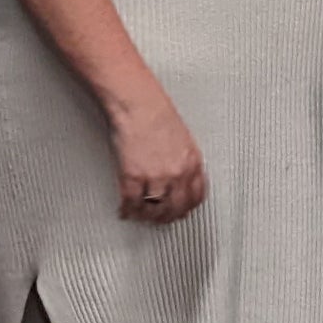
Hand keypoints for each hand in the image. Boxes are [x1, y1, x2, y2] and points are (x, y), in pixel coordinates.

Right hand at [107, 88, 205, 224]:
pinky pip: (131, 202)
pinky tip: (125, 210)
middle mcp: (177, 173)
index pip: (197, 196)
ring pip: (154, 209)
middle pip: (176, 208)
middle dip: (167, 217)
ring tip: (140, 216)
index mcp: (192, 162)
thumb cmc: (155, 112)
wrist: (136, 103)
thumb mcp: (183, 137)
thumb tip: (180, 177)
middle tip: (160, 219)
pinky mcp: (133, 176)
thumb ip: (184, 160)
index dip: (188, 207)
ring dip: (146, 216)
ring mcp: (155, 177)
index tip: (182, 211)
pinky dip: (127, 210)